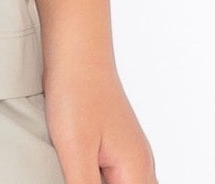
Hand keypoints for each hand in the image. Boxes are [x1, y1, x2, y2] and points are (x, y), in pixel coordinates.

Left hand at [43, 64, 158, 183]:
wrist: (76, 44)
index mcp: (137, 173)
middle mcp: (140, 166)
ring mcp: (128, 153)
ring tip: (75, 167)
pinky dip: (96, 178)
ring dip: (97, 179)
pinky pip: (114, 176)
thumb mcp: (74, 149)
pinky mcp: (112, 143)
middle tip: (77, 172)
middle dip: (99, 183)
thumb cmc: (76, 89)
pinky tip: (77, 171)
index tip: (82, 178)